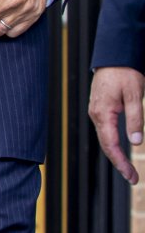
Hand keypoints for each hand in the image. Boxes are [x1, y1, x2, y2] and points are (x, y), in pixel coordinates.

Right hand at [89, 66, 144, 183]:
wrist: (114, 55)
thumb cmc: (124, 72)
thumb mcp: (135, 95)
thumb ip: (135, 119)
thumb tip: (135, 142)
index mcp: (103, 114)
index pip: (111, 145)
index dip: (121, 163)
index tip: (131, 176)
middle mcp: (96, 115)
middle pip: (106, 146)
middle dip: (119, 164)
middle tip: (132, 178)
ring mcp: (97, 112)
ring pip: (105, 139)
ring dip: (116, 155)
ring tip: (128, 168)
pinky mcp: (100, 108)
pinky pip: (105, 130)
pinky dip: (113, 143)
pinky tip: (121, 149)